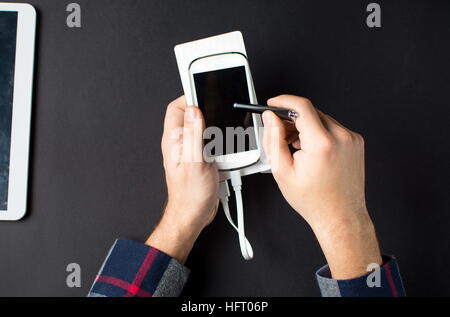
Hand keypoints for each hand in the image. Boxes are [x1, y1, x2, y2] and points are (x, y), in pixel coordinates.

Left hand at [146, 96, 218, 262]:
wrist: (194, 214)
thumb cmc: (190, 194)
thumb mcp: (194, 161)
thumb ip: (193, 134)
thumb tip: (193, 110)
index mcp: (173, 140)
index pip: (177, 108)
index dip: (190, 96)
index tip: (204, 90)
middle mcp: (180, 143)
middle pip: (190, 114)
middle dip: (204, 107)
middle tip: (217, 105)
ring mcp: (190, 150)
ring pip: (201, 127)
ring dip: (213, 123)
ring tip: (222, 122)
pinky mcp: (200, 158)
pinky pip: (209, 141)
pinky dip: (218, 139)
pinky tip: (224, 143)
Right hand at [262, 95, 381, 278]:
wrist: (340, 216)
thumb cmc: (314, 200)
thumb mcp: (283, 171)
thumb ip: (273, 139)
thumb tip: (270, 119)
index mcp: (322, 144)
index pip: (302, 106)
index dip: (283, 101)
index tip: (274, 103)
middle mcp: (340, 137)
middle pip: (311, 112)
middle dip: (291, 118)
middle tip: (280, 132)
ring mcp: (351, 139)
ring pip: (321, 119)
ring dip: (305, 127)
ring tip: (295, 147)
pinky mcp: (355, 142)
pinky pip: (333, 128)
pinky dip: (319, 133)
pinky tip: (310, 150)